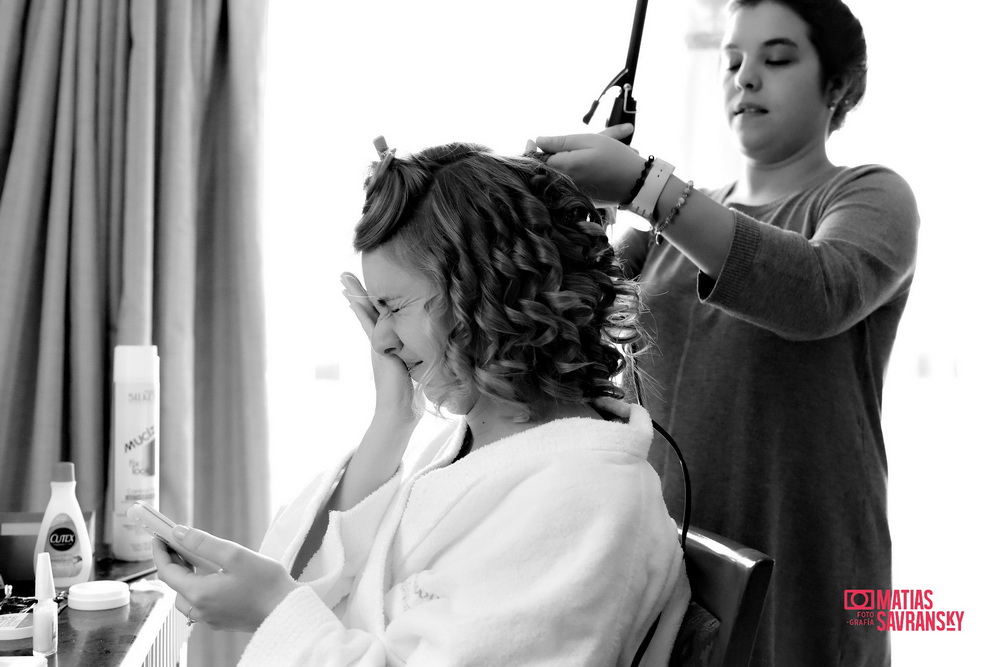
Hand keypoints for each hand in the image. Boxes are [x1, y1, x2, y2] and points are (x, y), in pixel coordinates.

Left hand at [151, 526, 297, 632]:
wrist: (287, 612)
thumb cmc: (266, 584)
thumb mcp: (235, 555)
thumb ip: (204, 543)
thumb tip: (179, 533)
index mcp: (199, 593)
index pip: (167, 572)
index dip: (160, 551)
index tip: (158, 535)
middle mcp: (200, 610)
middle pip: (175, 585)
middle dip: (173, 562)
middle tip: (178, 541)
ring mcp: (210, 618)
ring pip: (186, 596)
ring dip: (186, 576)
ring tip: (196, 558)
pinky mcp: (221, 620)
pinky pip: (200, 603)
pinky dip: (198, 587)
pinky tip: (214, 576)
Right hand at [340, 272, 417, 425]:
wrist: (400, 410)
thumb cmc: (409, 394)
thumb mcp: (413, 369)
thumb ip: (414, 358)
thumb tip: (426, 354)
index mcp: (387, 344)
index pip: (377, 316)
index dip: (369, 301)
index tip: (361, 287)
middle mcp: (380, 341)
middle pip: (367, 311)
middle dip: (357, 292)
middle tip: (344, 274)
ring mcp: (377, 344)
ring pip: (366, 314)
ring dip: (355, 295)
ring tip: (343, 277)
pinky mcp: (378, 349)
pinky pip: (369, 326)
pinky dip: (361, 312)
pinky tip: (352, 300)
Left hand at [533, 126, 645, 203]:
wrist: (638, 184)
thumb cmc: (615, 157)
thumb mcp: (589, 140)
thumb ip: (560, 141)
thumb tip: (537, 141)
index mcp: (564, 167)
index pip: (536, 159)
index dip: (531, 150)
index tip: (530, 141)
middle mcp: (564, 184)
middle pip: (545, 169)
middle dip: (544, 156)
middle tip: (536, 144)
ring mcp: (571, 194)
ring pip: (557, 176)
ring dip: (559, 165)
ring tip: (559, 154)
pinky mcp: (579, 199)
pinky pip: (569, 184)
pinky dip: (572, 174)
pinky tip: (578, 167)